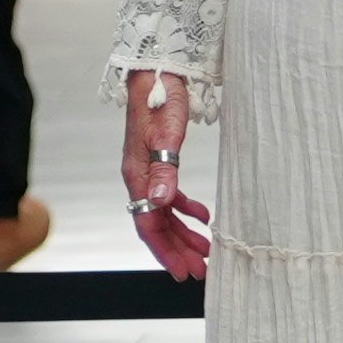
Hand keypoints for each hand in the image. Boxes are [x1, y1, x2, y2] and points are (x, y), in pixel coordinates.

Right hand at [120, 70, 211, 277]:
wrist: (156, 72)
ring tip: (205, 249)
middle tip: (200, 270)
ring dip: (184, 232)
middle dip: (178, 250)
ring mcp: (148, 171)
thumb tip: (161, 204)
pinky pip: (170, 195)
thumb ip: (164, 171)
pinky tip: (203, 216)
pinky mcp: (159, 162)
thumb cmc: (160, 98)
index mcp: (137, 175)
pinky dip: (186, 208)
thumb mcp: (166, 135)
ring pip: (165, 213)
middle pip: (157, 224)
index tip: (183, 271)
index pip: (148, 224)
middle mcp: (140, 178)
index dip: (165, 251)